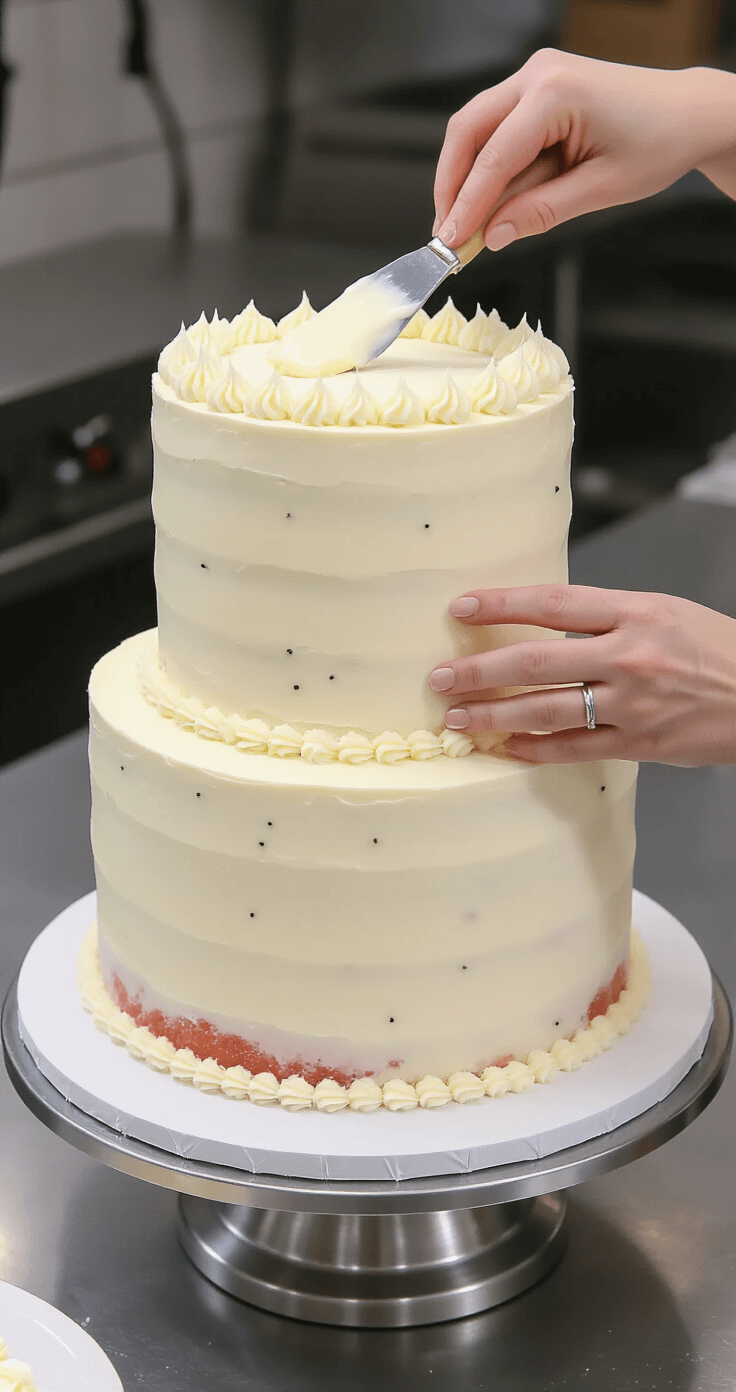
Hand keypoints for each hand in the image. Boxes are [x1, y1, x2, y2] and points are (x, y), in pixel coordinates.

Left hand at [428, 585, 735, 765]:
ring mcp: (634, 703)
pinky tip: (506, 748)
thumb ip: (605, 617)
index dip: (501, 605)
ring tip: (457, 718)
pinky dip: (535, 748)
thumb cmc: (714, 648)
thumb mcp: (663, 612)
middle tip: (438, 678)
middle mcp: (630, 656)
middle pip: (536, 661)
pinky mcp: (641, 743)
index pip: (552, 604)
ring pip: (547, 710)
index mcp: (636, 612)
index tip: (460, 608)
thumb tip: (540, 623)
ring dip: (495, 715)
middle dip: (478, 671)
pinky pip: (575, 749)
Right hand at [433, 49, 735, 250]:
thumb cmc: (658, 143)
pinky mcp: (538, 86)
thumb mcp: (601, 189)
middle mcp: (539, 74)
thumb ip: (542, 211)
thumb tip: (493, 235)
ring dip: (465, 175)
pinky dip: (487, 163)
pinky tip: (489, 198)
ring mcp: (536, 75)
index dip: (466, 205)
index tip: (448, 242)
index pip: (494, 158)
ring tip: (464, 222)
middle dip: (452, 186)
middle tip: (446, 234)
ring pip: (476, 127)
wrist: (688, 112)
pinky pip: (497, 125)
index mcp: (556, 93)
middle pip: (468, 131)